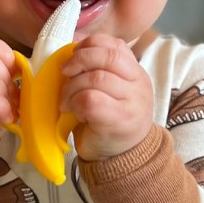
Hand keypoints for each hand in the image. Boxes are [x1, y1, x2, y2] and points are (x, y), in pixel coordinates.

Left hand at [60, 34, 154, 160]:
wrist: (122, 158)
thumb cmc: (109, 122)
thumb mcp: (109, 91)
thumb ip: (98, 70)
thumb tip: (70, 52)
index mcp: (136, 73)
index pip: (115, 45)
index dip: (90, 44)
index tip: (74, 54)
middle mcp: (139, 84)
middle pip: (108, 56)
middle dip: (79, 60)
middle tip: (64, 72)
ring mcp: (132, 102)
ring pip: (96, 78)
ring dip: (72, 87)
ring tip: (65, 100)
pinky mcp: (119, 120)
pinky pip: (91, 99)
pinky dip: (75, 102)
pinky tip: (72, 112)